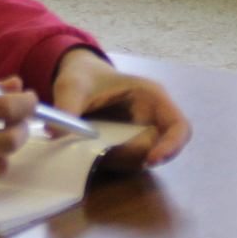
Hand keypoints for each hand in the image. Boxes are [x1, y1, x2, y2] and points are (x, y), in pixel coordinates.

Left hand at [52, 48, 190, 169]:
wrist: (77, 79)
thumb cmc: (84, 75)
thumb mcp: (72, 84)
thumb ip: (67, 106)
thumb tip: (57, 132)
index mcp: (151, 97)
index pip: (179, 127)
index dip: (172, 146)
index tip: (151, 160)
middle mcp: (152, 118)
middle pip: (157, 149)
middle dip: (129, 154)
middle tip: (99, 151)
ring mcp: (140, 134)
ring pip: (140, 160)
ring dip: (117, 160)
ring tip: (90, 147)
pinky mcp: (127, 146)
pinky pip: (125, 162)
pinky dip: (109, 162)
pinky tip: (90, 151)